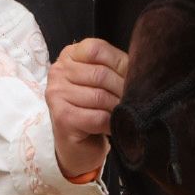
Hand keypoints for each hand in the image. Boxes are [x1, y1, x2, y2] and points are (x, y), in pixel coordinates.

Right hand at [46, 38, 127, 177]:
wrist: (79, 145)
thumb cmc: (95, 108)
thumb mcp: (105, 81)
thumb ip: (116, 68)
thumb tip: (139, 69)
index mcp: (69, 56)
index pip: (97, 49)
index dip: (120, 64)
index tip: (130, 78)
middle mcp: (58, 71)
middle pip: (100, 74)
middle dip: (122, 89)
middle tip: (132, 101)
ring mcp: (56, 94)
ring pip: (100, 96)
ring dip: (117, 108)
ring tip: (123, 114)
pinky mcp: (62, 117)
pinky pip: (97, 117)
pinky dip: (111, 124)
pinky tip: (113, 127)